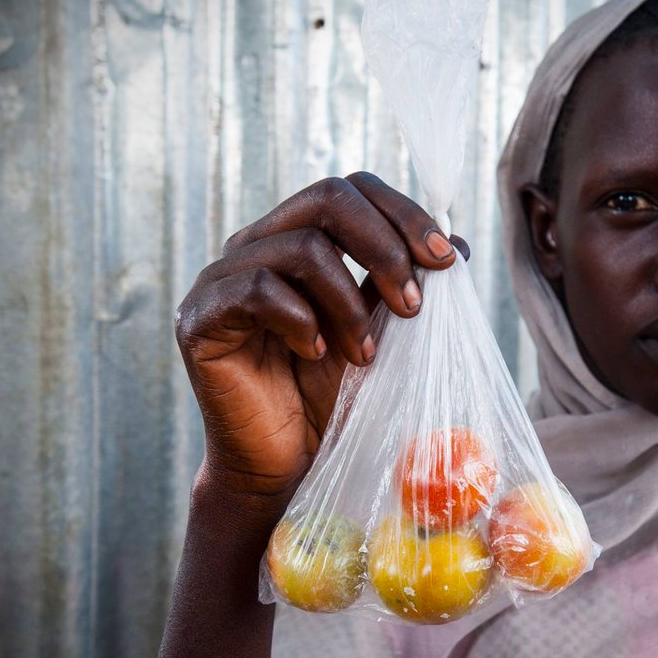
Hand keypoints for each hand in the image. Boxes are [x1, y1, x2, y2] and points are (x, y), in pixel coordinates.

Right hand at [175, 172, 460, 516]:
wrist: (283, 467)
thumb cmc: (328, 400)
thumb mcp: (377, 331)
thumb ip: (401, 283)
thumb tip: (458, 242)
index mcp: (296, 238)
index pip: (350, 190)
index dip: (403, 214)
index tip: (445, 260)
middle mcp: (255, 245)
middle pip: (328, 198)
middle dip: (386, 247)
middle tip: (414, 305)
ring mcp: (221, 278)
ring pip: (301, 247)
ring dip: (349, 303)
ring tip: (364, 355)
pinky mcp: (199, 317)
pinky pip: (258, 289)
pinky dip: (301, 320)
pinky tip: (314, 355)